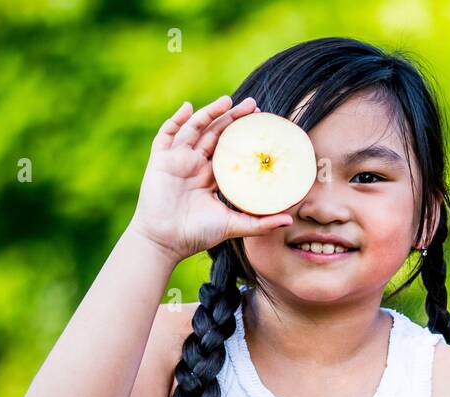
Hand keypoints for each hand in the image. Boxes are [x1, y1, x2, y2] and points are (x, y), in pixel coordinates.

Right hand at [128, 95, 294, 262]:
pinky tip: (188, 107)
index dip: (244, 135)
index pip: (230, 149)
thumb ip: (259, 223)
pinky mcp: (160, 161)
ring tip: (228, 101)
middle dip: (233, 118)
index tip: (262, 123)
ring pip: (195, 128)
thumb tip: (289, 220)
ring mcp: (177, 160)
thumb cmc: (196, 235)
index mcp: (211, 176)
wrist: (165, 243)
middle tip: (253, 105)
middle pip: (216, 133)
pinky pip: (166, 135)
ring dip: (210, 113)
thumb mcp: (232, 225)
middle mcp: (195, 164)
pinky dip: (175, 120)